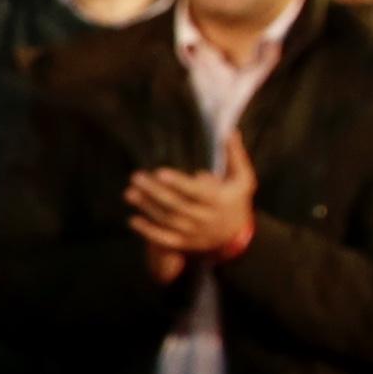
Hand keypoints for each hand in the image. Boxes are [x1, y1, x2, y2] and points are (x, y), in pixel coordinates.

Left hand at [122, 131, 261, 275]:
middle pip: (177, 206)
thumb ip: (234, 156)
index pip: (196, 192)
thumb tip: (229, 131)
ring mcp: (194, 232)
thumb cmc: (235, 199)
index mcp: (219, 200)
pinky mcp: (184, 242)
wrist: (236, 234)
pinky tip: (133, 219)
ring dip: (147, 208)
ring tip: (130, 193)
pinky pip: (165, 240)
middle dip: (155, 192)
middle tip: (136, 177)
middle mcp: (206, 218)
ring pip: (168, 221)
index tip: (159, 172)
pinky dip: (149, 232)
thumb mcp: (242, 178)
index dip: (178, 183)